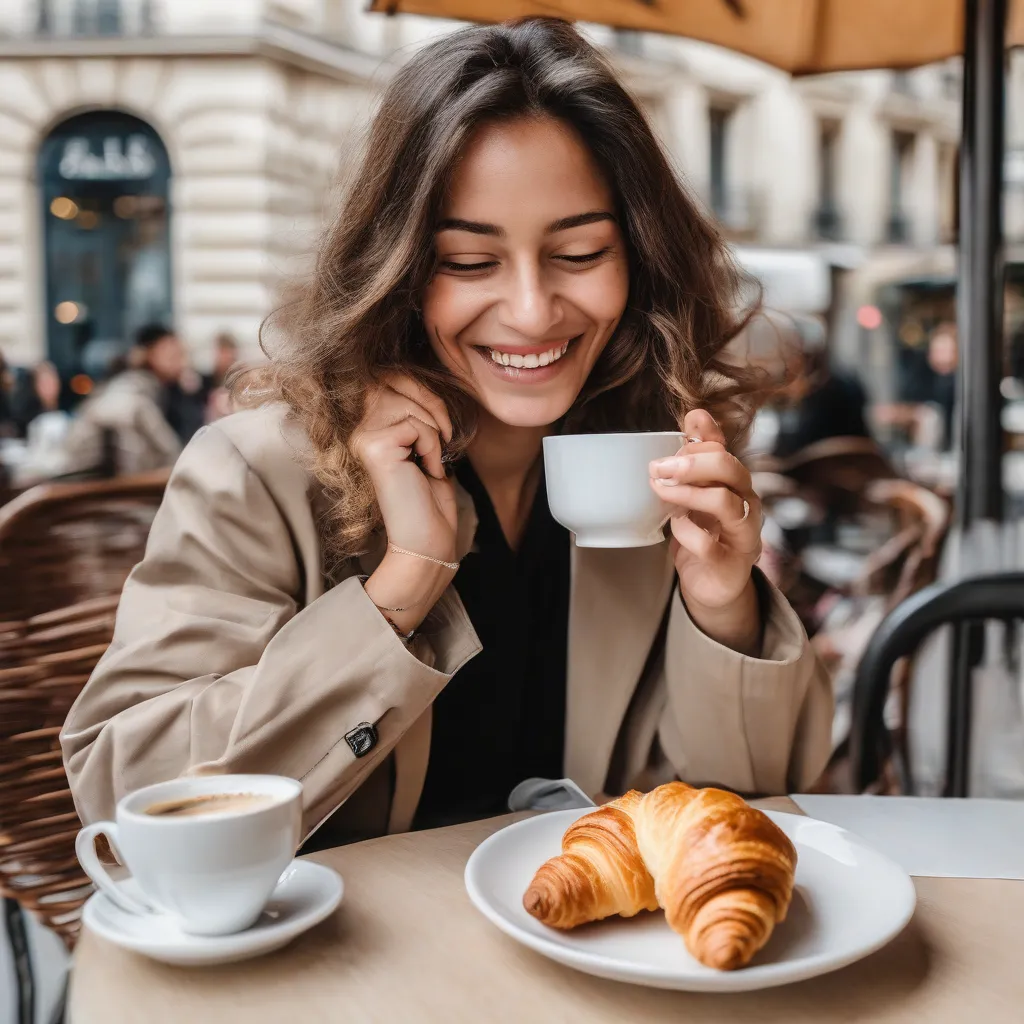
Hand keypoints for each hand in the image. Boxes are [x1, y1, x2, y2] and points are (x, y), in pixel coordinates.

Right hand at [351, 374, 457, 628]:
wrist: (428, 538)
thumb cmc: (429, 495)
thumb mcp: (424, 441)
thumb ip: (416, 409)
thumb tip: (424, 375)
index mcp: (366, 424)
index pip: (387, 374)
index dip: (420, 386)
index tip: (440, 423)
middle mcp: (357, 428)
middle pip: (396, 378)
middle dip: (433, 404)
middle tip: (443, 440)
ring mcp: (362, 437)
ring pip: (410, 404)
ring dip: (434, 432)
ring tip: (429, 462)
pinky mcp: (374, 447)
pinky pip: (416, 425)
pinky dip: (432, 446)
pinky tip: (426, 470)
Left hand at [649, 410, 761, 653]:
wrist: (714, 584)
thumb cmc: (705, 533)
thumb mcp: (699, 491)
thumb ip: (698, 457)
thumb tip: (696, 414)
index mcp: (737, 483)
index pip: (723, 450)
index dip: (695, 444)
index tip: (666, 449)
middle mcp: (747, 504)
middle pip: (731, 469)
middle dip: (692, 463)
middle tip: (658, 468)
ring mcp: (743, 535)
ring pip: (725, 503)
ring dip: (687, 493)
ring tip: (660, 491)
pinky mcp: (731, 565)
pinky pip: (708, 545)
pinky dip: (686, 532)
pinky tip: (673, 527)